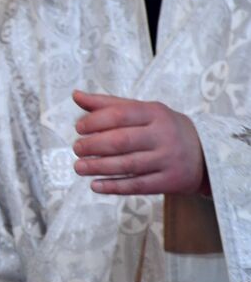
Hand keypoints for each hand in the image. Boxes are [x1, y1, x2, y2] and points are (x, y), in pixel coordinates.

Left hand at [72, 90, 205, 195]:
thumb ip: (108, 104)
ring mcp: (168, 159)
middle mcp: (163, 135)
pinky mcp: (170, 181)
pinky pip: (138, 186)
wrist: (206, 152)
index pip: (120, 114)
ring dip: (99, 167)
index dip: (95, 121)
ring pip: (128, 165)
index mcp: (155, 113)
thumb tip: (76, 95)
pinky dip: (114, 187)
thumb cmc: (162, 128)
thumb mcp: (142, 110)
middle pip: (122, 141)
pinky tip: (95, 185)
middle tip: (76, 149)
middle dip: (94, 146)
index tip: (78, 128)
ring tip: (79, 167)